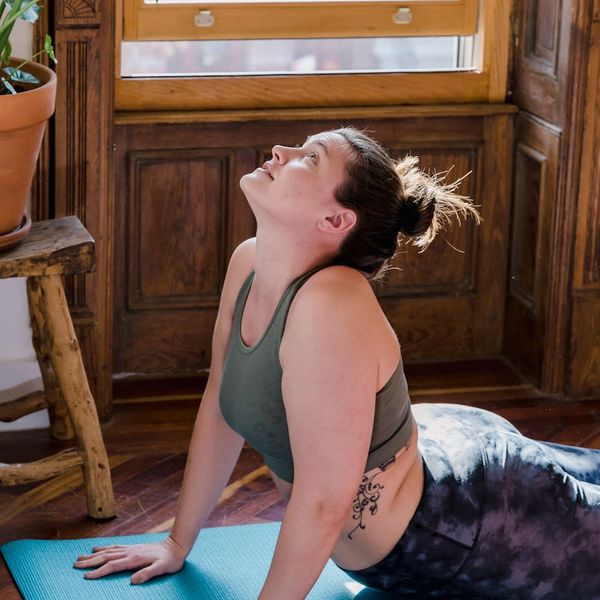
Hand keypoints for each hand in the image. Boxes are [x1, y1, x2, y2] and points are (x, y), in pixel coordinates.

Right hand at [72, 535, 186, 584]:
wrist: (176, 546)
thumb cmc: (170, 560)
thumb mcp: (162, 569)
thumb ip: (148, 574)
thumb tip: (133, 581)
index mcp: (134, 559)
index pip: (112, 566)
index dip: (99, 572)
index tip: (86, 577)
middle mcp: (130, 552)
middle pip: (106, 557)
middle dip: (90, 562)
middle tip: (74, 565)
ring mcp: (131, 548)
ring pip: (108, 551)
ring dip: (93, 555)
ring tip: (80, 557)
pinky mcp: (133, 547)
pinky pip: (115, 547)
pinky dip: (104, 548)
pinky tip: (97, 549)